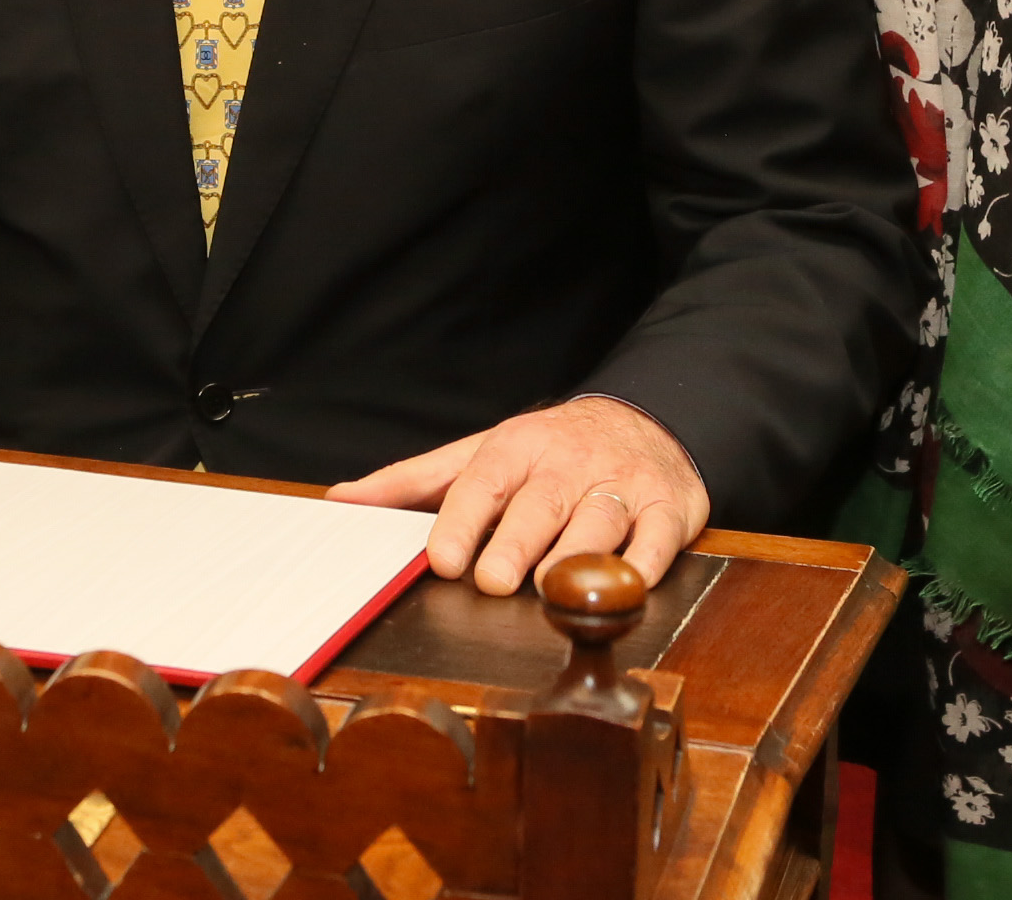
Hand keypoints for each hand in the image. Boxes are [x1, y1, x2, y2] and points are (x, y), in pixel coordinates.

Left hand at [328, 395, 709, 592]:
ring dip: (575, 559)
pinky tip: (626, 587)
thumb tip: (341, 501)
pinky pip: (658, 541)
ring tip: (550, 589)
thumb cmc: (549, 453)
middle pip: (540, 505)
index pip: (483, 481)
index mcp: (517, 448)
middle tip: (492, 580)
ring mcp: (622, 487)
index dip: (462, 519)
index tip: (444, 559)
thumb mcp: (479, 454)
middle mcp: (569, 465)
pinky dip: (644, 566)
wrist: (646, 422)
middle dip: (516, 543)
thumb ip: (414, 483)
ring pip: (597, 524)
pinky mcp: (670, 510)